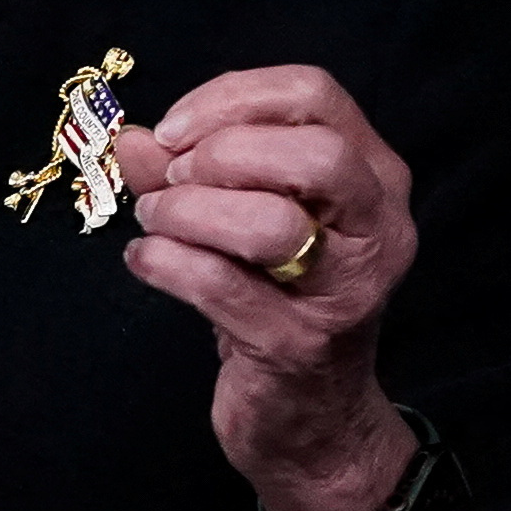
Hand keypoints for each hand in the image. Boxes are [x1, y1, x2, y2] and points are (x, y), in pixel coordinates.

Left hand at [109, 64, 421, 510]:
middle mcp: (378, 227)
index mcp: (372, 176)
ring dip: (187, 212)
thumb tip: (132, 137)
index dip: (231, 98)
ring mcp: (346, 289)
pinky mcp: (299, 344)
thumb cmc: (277, 302)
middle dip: (221, 155)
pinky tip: (145, 261)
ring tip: (154, 223)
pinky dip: (165, 264)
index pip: (314, 94)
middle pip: (314, 152)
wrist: (311, 417)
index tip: (171, 129)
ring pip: (269, 222)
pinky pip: (219, 286)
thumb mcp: (240, 223)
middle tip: (172, 181)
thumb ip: (187, 172)